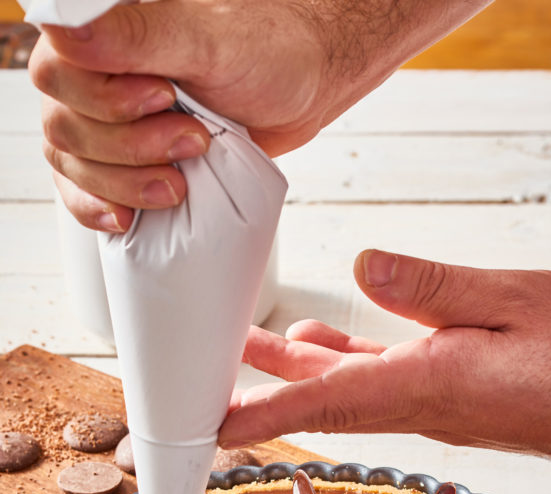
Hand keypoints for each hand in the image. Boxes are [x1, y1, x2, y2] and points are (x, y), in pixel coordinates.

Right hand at [29, 0, 488, 230]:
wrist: (310, 74)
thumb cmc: (274, 50)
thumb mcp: (214, 40)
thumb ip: (143, 32)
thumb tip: (70, 27)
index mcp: (103, 35)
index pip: (57, 81)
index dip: (103, 111)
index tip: (166, 111)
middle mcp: (99, 74)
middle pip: (66, 132)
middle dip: (124, 153)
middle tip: (189, 148)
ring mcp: (116, 119)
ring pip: (77, 170)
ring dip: (121, 190)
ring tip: (182, 179)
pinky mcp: (140, 160)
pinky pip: (98, 197)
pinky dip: (108, 216)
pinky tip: (130, 227)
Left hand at [219, 250, 550, 493]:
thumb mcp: (513, 300)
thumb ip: (434, 287)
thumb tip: (364, 265)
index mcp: (428, 384)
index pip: (323, 404)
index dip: (260, 414)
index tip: (209, 430)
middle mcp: (420, 406)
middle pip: (321, 399)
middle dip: (259, 391)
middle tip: (207, 379)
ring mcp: (435, 406)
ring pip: (348, 389)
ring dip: (298, 372)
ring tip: (257, 343)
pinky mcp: (451, 397)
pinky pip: (383, 383)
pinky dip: (346, 363)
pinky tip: (332, 341)